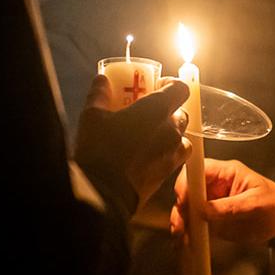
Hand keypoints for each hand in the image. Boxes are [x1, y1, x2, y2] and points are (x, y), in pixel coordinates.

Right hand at [75, 75, 190, 205]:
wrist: (104, 193)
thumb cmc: (99, 151)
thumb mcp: (92, 117)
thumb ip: (99, 95)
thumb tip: (102, 80)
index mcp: (156, 109)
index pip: (181, 88)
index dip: (172, 85)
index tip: (159, 87)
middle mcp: (171, 129)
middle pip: (181, 113)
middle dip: (168, 111)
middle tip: (148, 114)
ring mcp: (172, 152)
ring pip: (181, 136)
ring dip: (170, 134)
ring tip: (149, 137)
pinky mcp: (169, 172)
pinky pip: (176, 156)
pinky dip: (167, 153)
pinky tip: (148, 155)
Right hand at [170, 158, 274, 242]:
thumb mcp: (257, 205)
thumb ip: (231, 207)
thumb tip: (204, 211)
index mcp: (225, 173)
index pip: (198, 170)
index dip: (187, 183)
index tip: (184, 200)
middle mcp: (214, 185)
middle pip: (186, 190)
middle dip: (181, 207)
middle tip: (181, 225)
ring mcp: (210, 202)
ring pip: (186, 209)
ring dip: (181, 222)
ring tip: (182, 238)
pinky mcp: (211, 219)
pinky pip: (194, 224)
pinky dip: (188, 233)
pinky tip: (186, 243)